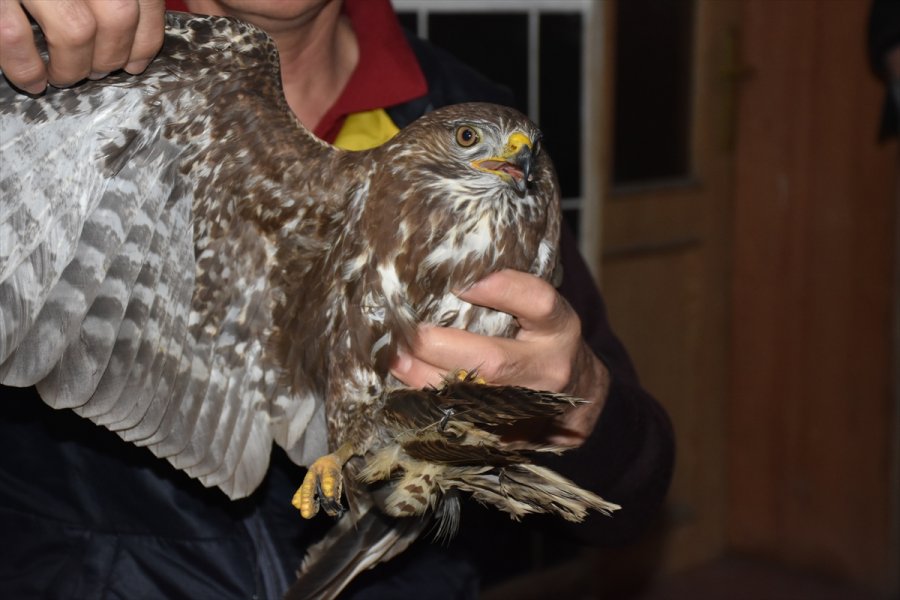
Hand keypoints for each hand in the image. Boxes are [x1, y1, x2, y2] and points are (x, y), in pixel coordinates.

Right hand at [0, 0, 164, 93]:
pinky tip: (32, 82)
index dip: (145, 38)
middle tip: (94, 71)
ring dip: (73, 67)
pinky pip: (13, 37)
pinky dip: (26, 68)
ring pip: (75, 30)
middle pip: (117, 16)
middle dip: (110, 56)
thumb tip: (157, 37)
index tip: (133, 62)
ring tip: (63, 77)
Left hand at [390, 269, 609, 445]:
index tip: (462, 281)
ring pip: (471, 398)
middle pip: (493, 362)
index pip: (538, 302)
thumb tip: (445, 273)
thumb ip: (508, 293)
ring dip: (424, 377)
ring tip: (395, 358)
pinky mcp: (510, 435)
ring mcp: (530, 408)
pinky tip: (407, 384)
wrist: (578, 398)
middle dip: (440, 347)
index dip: (503, 290)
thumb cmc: (545, 340)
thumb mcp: (541, 310)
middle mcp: (548, 369)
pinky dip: (429, 401)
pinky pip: (462, 419)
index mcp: (559, 328)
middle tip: (406, 332)